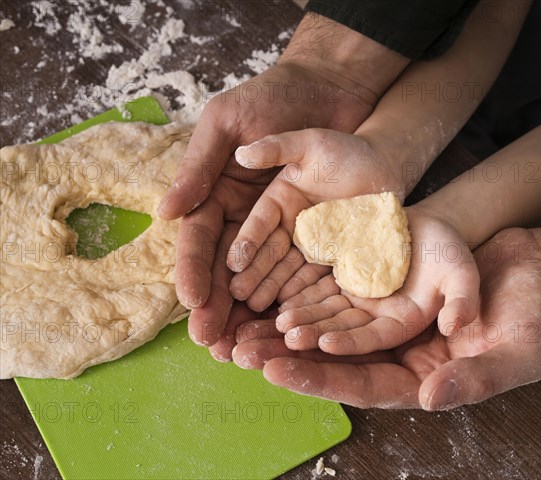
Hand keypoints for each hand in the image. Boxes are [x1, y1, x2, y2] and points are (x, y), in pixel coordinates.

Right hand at [162, 62, 377, 347]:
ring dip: (248, 313)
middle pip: (225, 269)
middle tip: (211, 343)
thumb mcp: (230, 123)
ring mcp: (278, 227)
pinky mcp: (311, 231)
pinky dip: (288, 296)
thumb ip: (201, 164)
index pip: (200, 239)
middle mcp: (243, 216)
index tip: (192, 302)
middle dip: (217, 306)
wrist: (332, 90)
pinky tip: (282, 325)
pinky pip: (296, 269)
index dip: (194, 271)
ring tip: (241, 347)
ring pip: (258, 278)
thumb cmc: (274, 97)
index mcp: (217, 192)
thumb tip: (166, 212)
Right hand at [226, 128, 405, 312]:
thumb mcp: (311, 143)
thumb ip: (277, 147)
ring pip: (287, 269)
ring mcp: (311, 244)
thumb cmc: (348, 151)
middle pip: (268, 252)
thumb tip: (241, 154)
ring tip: (256, 307)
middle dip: (252, 274)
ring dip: (271, 288)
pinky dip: (302, 291)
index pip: (258, 223)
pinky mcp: (331, 257)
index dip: (245, 242)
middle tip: (238, 294)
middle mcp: (289, 225)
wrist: (386, 169)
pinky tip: (290, 307)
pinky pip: (315, 276)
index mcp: (279, 200)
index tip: (234, 262)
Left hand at [232, 217, 540, 408]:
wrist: (540, 265)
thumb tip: (432, 398)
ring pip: (330, 327)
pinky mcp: (385, 288)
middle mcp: (399, 352)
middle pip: (335, 361)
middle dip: (288, 359)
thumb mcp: (521, 349)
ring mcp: (390, 319)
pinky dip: (310, 293)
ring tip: (244, 326)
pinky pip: (341, 293)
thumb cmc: (539, 311)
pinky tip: (275, 289)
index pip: (365, 385)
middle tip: (241, 353)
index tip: (279, 370)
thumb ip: (479, 377)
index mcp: (424, 376)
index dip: (322, 380)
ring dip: (287, 328)